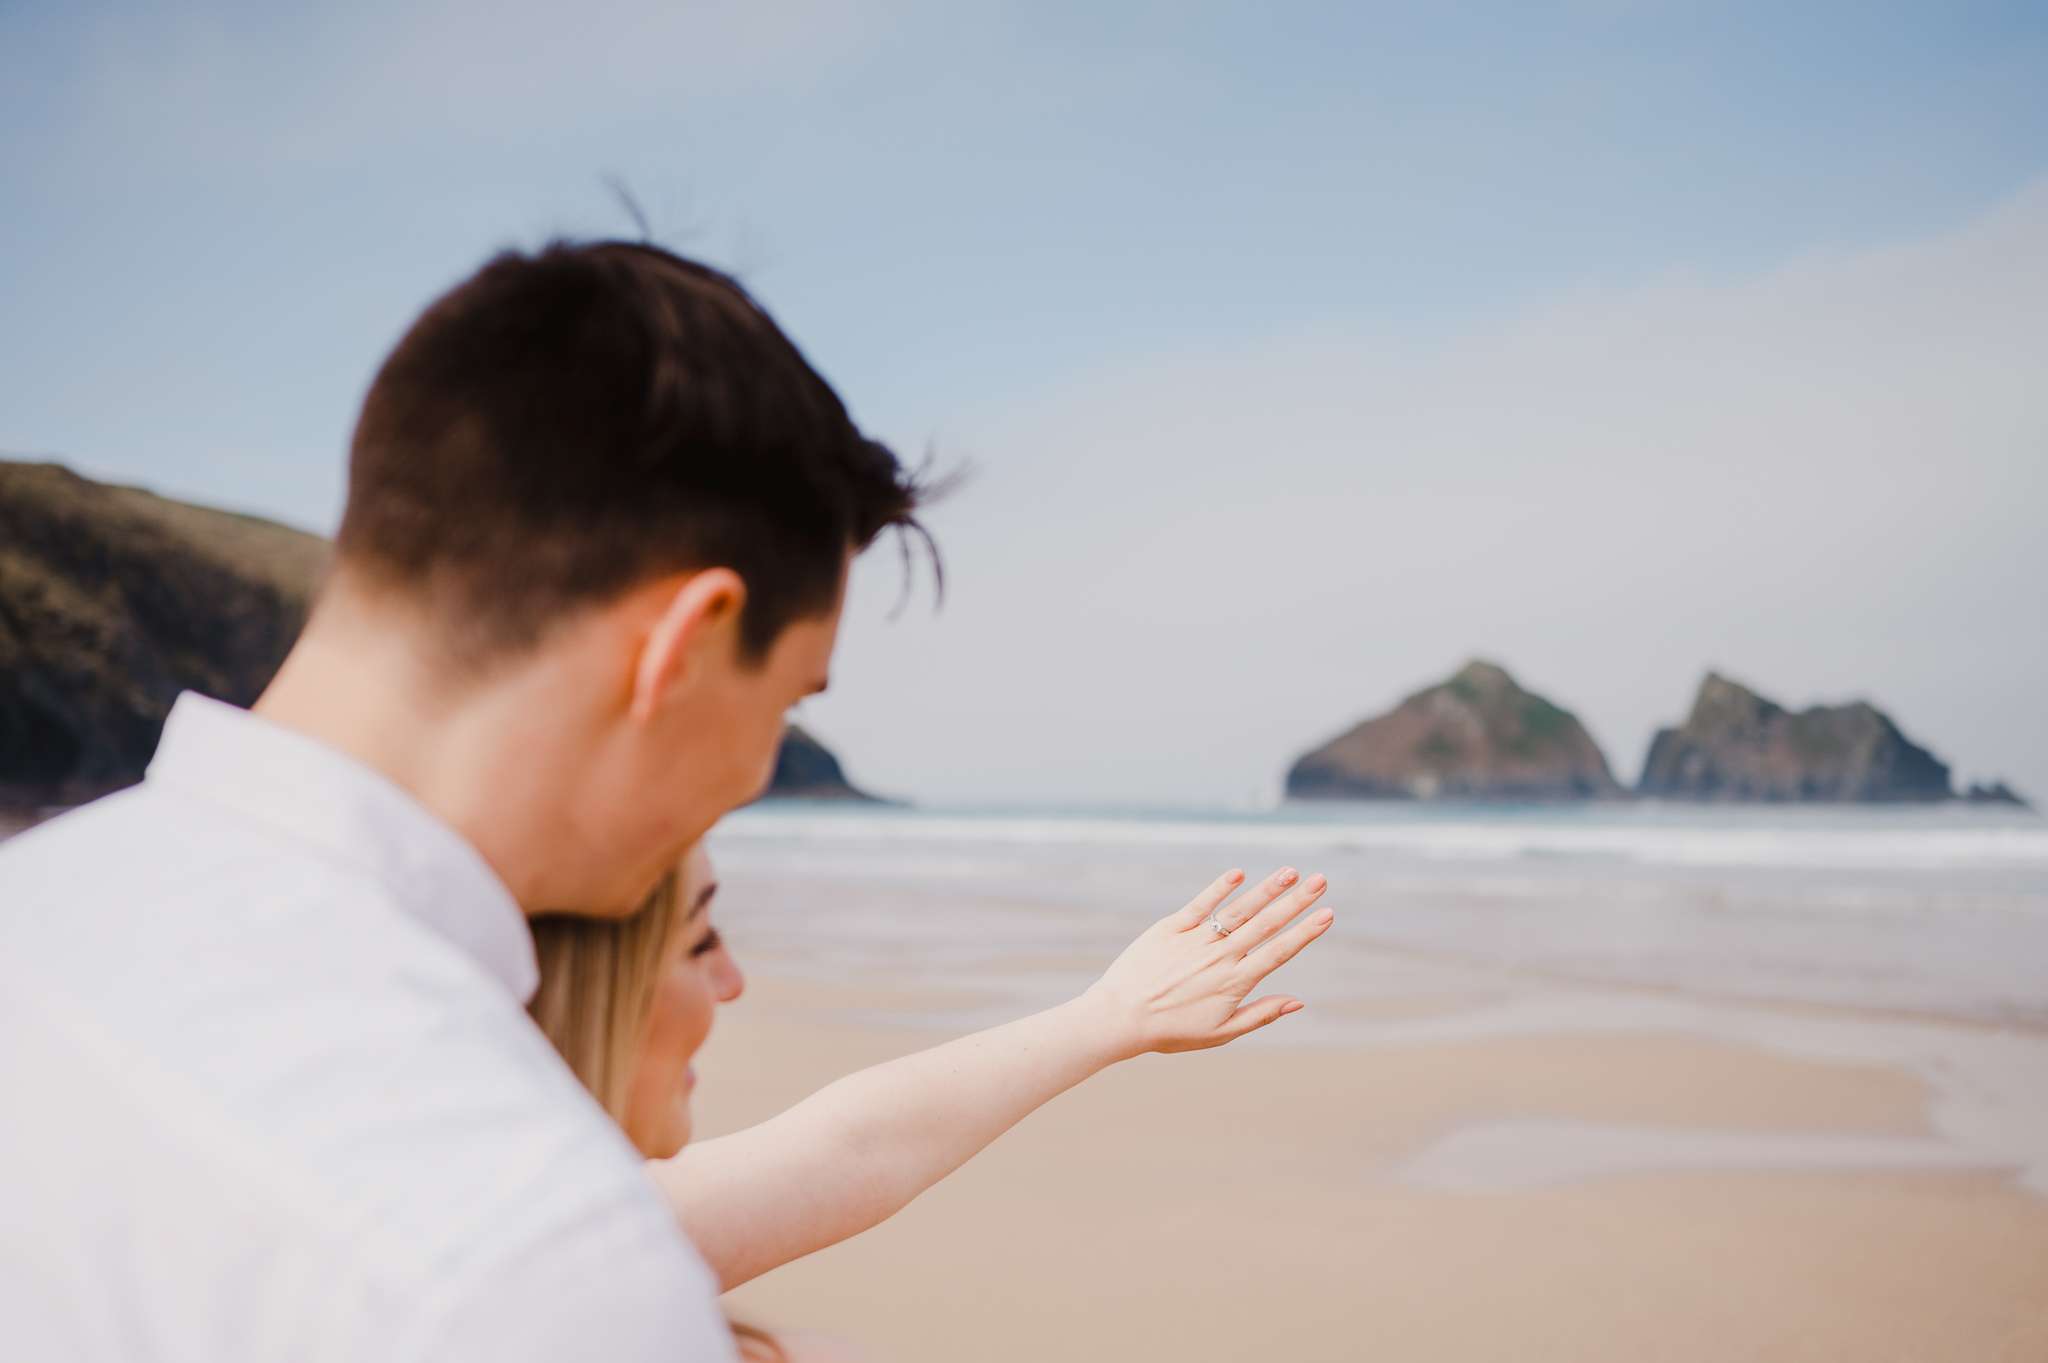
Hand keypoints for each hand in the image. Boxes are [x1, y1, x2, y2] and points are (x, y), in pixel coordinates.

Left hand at [1078, 866, 1333, 1059]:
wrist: (1119, 1017)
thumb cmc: (1170, 1031)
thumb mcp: (1219, 1033)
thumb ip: (1260, 1014)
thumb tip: (1299, 1002)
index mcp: (1235, 983)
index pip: (1279, 952)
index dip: (1305, 932)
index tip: (1327, 914)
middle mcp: (1220, 957)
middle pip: (1265, 924)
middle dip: (1296, 901)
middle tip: (1321, 880)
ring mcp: (1195, 939)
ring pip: (1238, 909)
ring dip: (1266, 890)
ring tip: (1290, 872)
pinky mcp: (1170, 928)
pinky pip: (1200, 904)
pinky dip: (1219, 888)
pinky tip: (1238, 873)